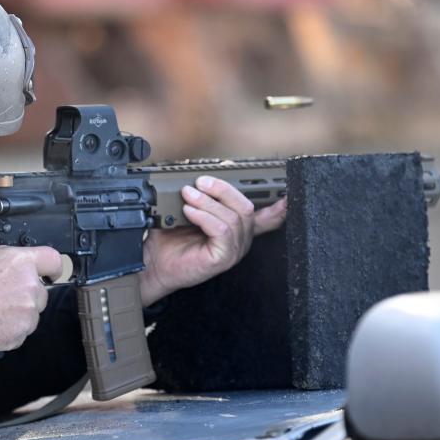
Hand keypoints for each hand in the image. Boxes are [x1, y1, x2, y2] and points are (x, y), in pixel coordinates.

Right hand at [0, 246, 62, 350]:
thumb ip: (7, 262)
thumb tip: (11, 267)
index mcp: (22, 262)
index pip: (52, 260)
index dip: (51, 268)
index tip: (50, 273)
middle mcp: (31, 285)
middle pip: (40, 291)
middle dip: (27, 294)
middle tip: (4, 296)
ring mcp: (29, 311)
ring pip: (32, 312)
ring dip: (19, 312)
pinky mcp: (22, 331)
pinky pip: (22, 330)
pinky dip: (11, 328)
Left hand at [139, 176, 287, 305]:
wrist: (155, 263)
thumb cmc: (170, 239)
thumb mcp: (188, 211)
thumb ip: (203, 196)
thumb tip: (204, 176)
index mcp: (237, 227)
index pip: (266, 216)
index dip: (279, 206)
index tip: (284, 193)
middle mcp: (240, 239)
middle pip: (246, 206)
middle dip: (222, 189)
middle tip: (200, 182)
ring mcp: (234, 250)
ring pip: (233, 217)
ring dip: (208, 202)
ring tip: (188, 195)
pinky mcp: (223, 258)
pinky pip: (222, 230)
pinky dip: (204, 216)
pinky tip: (189, 212)